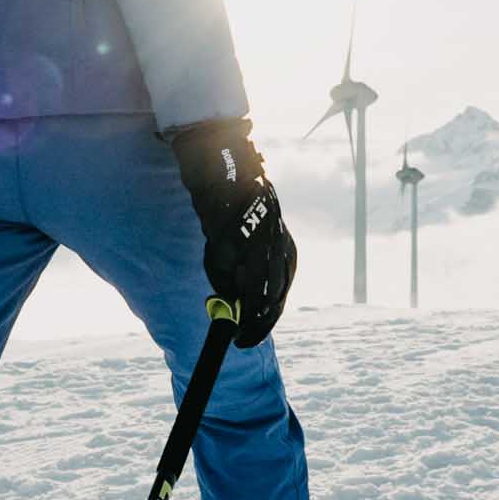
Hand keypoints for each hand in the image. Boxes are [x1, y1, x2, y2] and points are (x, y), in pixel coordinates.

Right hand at [166, 117, 293, 347]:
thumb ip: (244, 263)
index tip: (251, 334)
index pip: (280, 289)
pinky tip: (217, 285)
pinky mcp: (231, 227)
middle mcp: (274, 240)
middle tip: (242, 340)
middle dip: (258, 322)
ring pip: (251, 282)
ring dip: (241, 307)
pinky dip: (220, 277)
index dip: (266, 316)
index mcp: (281, 242)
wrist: (219, 159)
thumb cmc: (231, 201)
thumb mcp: (246, 234)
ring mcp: (254, 234)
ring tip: (231, 325)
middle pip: (272, 292)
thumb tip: (233, 299)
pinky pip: (224, 262)